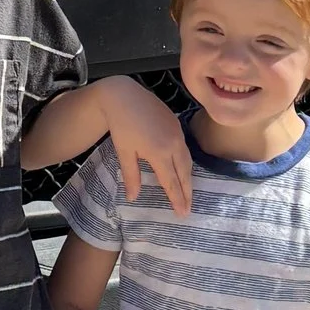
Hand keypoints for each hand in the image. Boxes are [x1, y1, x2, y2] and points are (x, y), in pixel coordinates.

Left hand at [102, 78, 191, 215]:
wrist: (124, 96)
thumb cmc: (121, 125)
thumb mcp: (124, 152)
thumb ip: (131, 176)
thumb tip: (133, 198)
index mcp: (159, 153)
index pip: (171, 181)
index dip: (177, 199)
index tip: (182, 214)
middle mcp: (173, 144)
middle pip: (184, 173)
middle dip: (187, 192)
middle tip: (188, 209)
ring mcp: (177, 133)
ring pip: (187, 160)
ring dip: (188, 178)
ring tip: (188, 192)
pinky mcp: (177, 124)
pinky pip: (185, 148)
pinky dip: (186, 162)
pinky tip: (183, 169)